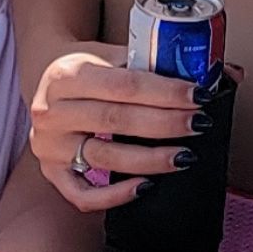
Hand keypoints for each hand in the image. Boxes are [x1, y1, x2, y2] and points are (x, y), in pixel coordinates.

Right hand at [27, 48, 203, 212]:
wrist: (47, 79)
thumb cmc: (87, 69)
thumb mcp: (108, 56)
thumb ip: (147, 65)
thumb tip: (206, 75)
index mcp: (67, 75)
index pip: (124, 85)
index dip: (165, 92)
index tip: (198, 96)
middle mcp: (52, 111)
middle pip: (116, 120)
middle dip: (165, 124)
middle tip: (199, 124)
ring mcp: (49, 145)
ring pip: (105, 158)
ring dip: (151, 159)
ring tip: (184, 156)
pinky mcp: (51, 172)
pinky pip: (83, 194)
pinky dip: (116, 195)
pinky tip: (145, 186)